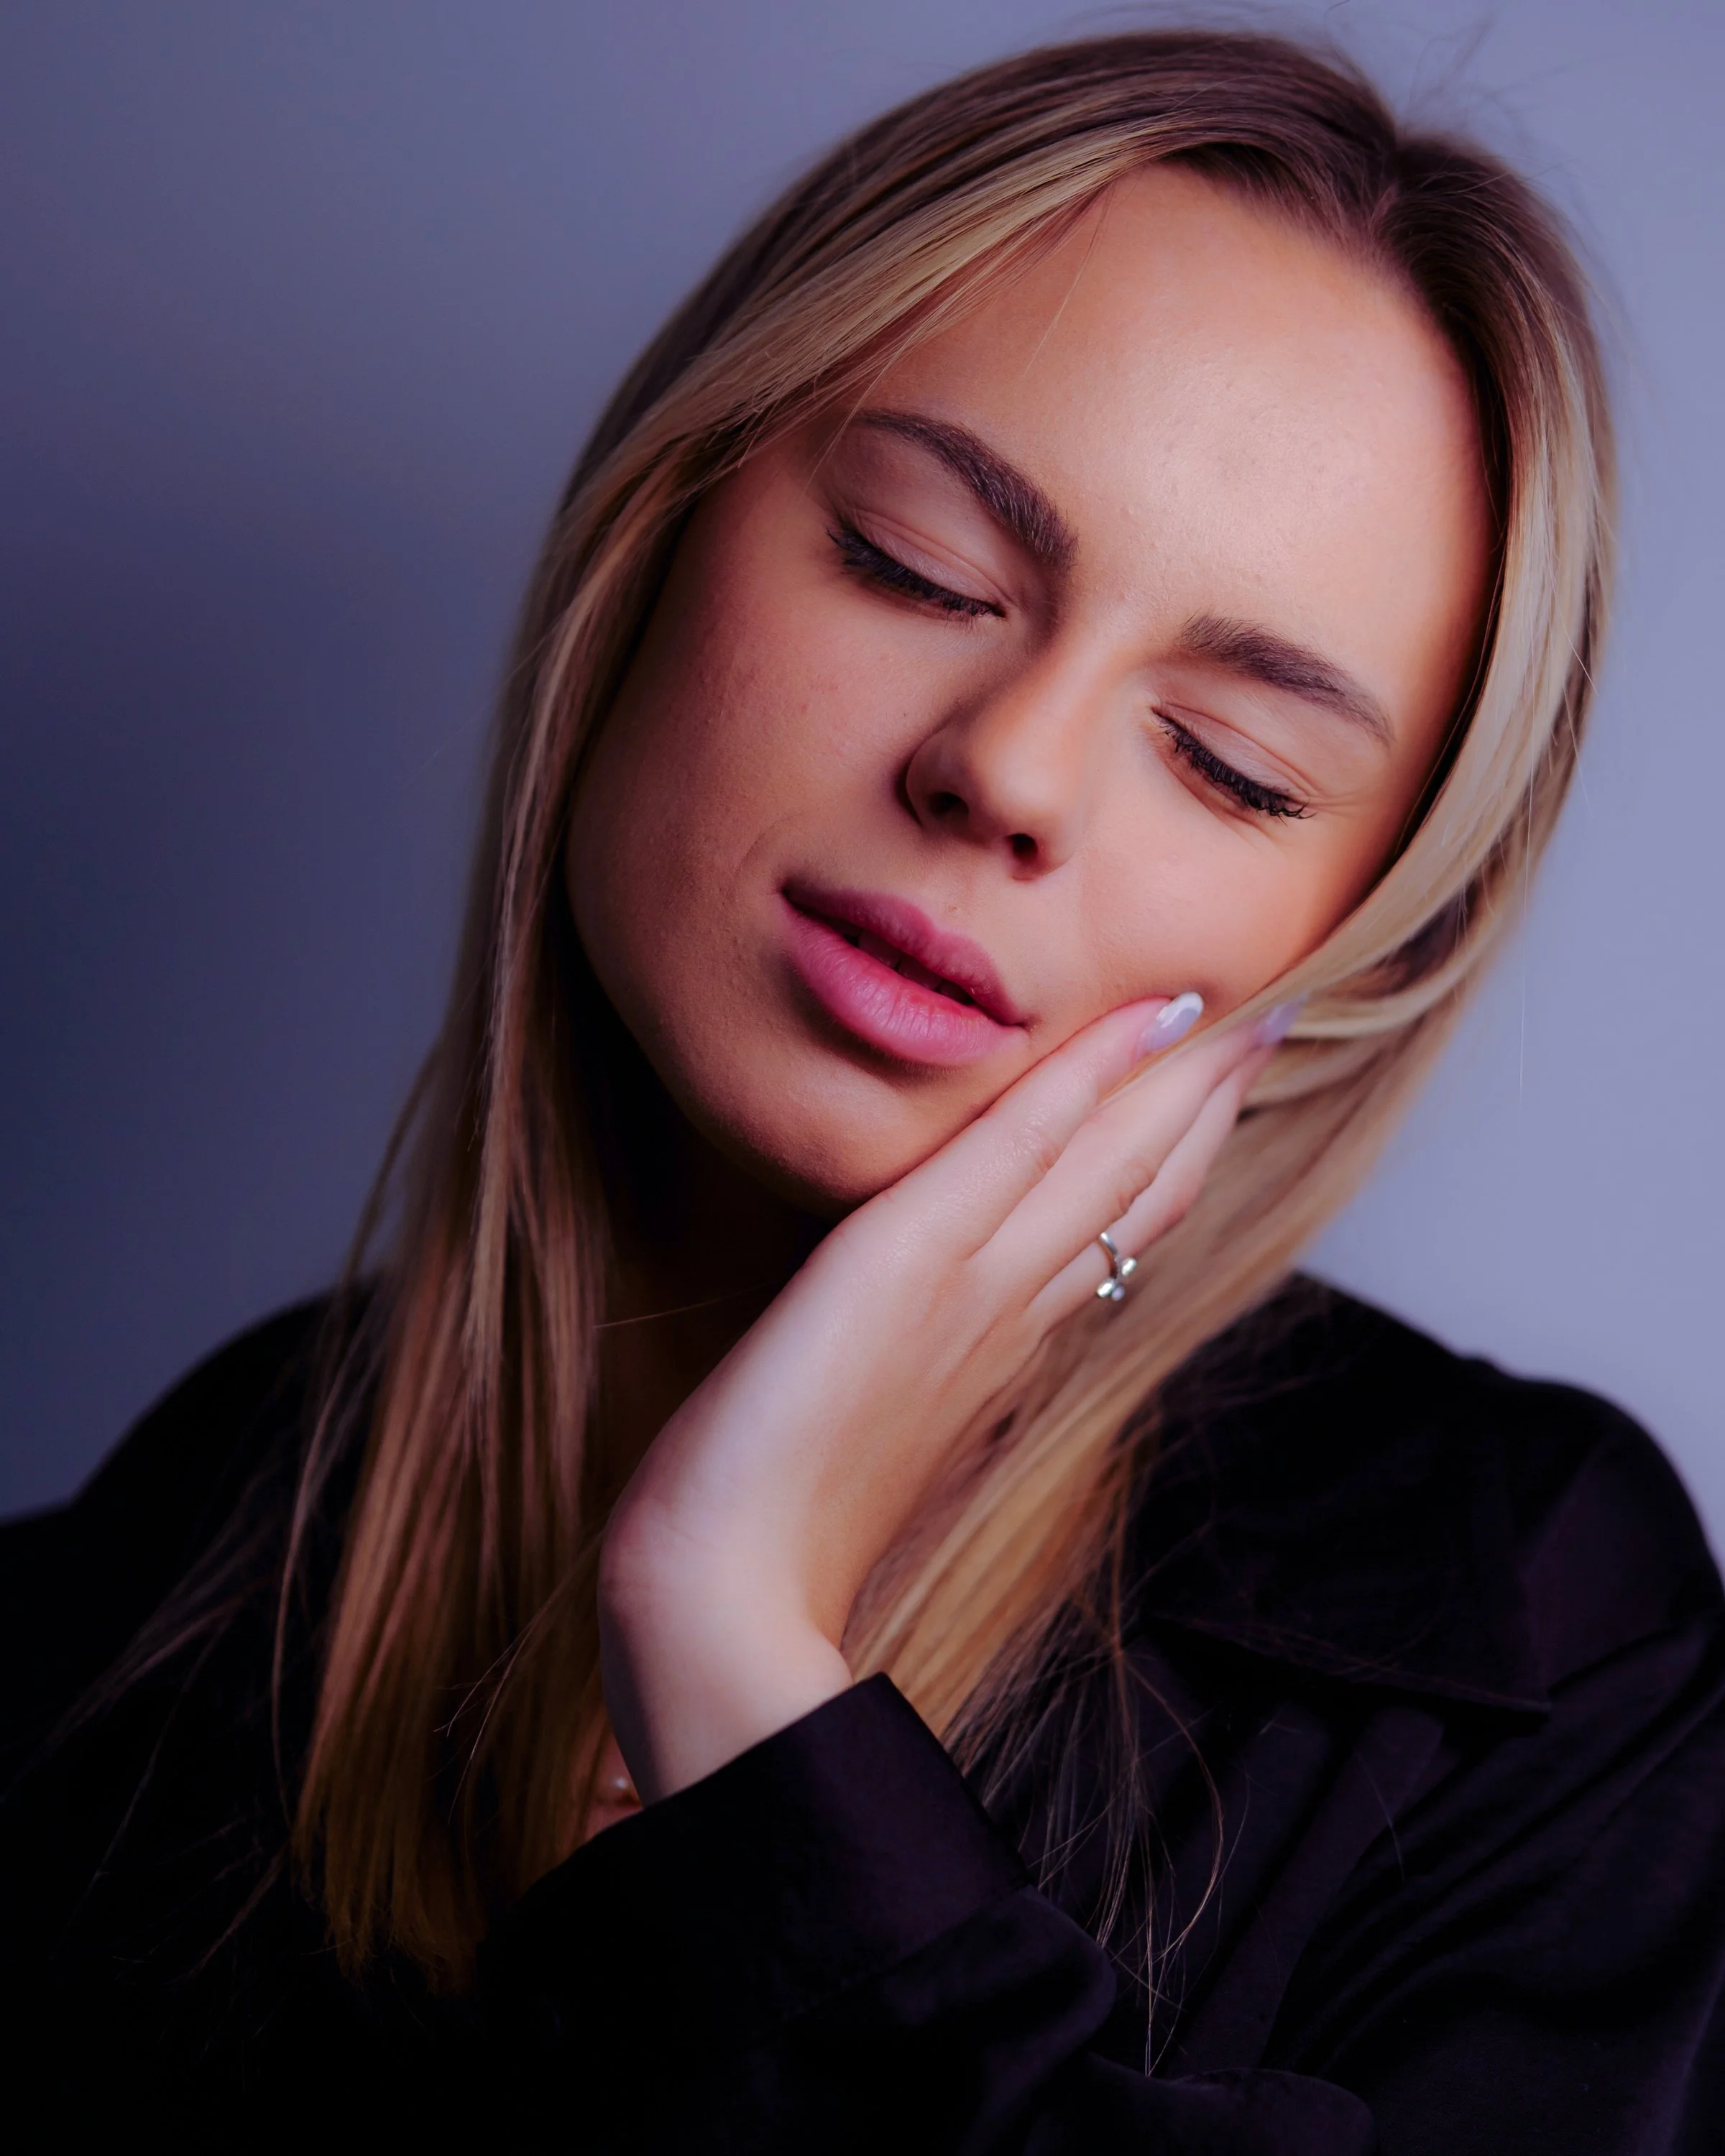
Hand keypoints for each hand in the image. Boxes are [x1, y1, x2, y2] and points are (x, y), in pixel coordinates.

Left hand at [598, 999, 1276, 1801]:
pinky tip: (1143, 1022)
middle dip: (1206, 1111)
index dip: (1171, 1165)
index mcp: (996, 1357)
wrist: (721, 1600)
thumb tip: (926, 1366)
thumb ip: (911, 1387)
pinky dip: (1087, 1080)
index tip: (1215, 1101)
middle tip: (1272, 1031)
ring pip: (1107, 1166)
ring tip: (1243, 1015)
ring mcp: (971, 1288)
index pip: (1107, 1238)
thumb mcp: (863, 1440)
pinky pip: (1019, 1150)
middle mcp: (1006, 1318)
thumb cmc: (770, 1536)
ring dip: (1181, 1085)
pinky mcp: (909, 1262)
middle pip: (1136, 1195)